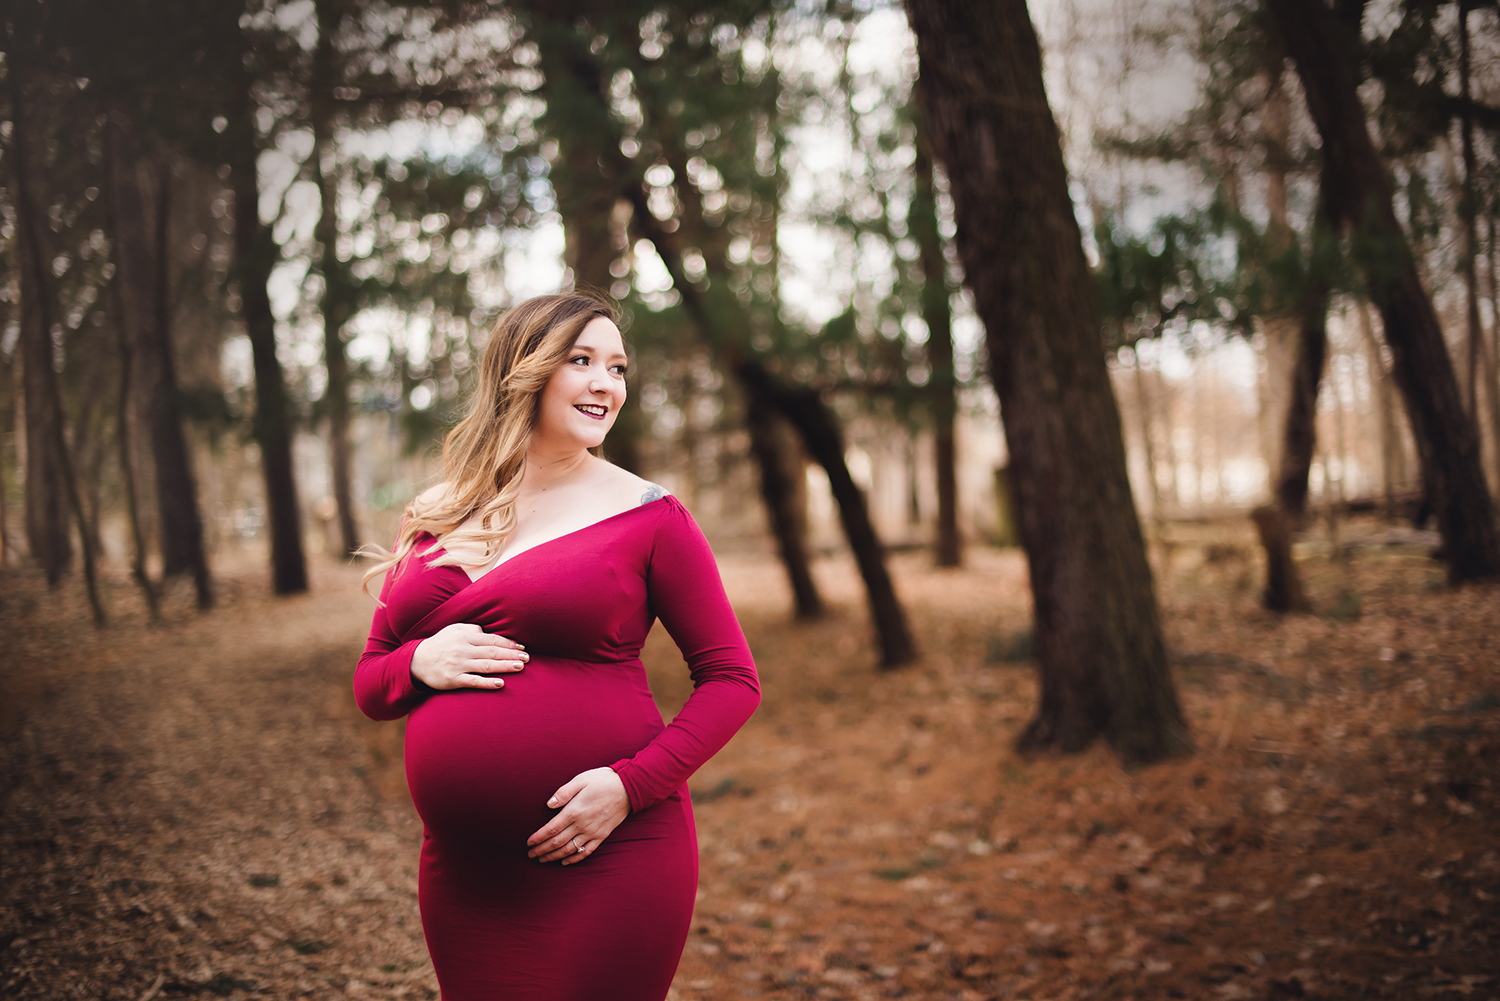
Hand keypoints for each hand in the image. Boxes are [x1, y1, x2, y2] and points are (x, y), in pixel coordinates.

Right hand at [411, 623, 526, 690]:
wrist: (415, 662)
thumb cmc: (439, 645)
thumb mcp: (453, 631)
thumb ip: (471, 629)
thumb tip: (487, 631)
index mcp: (464, 637)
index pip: (491, 639)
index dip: (508, 643)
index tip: (522, 647)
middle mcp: (462, 650)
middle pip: (492, 651)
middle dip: (511, 654)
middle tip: (528, 658)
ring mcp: (458, 665)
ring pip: (486, 665)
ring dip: (505, 666)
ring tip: (520, 667)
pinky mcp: (453, 680)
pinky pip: (473, 681)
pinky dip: (487, 682)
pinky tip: (501, 683)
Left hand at [526, 767, 629, 864]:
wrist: (630, 787)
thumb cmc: (603, 780)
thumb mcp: (581, 780)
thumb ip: (563, 792)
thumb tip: (548, 804)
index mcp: (575, 811)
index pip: (552, 829)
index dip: (539, 838)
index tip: (528, 843)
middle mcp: (582, 825)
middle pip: (557, 842)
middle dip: (542, 850)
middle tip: (530, 855)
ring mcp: (593, 832)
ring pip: (569, 850)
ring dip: (554, 857)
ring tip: (542, 860)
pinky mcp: (602, 835)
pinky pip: (586, 852)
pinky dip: (574, 859)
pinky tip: (565, 862)